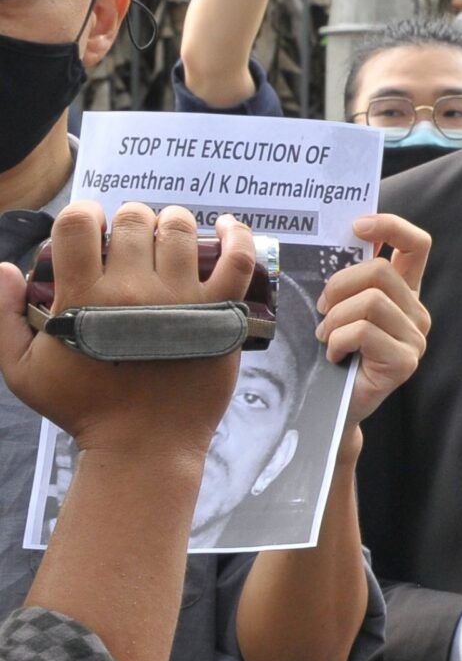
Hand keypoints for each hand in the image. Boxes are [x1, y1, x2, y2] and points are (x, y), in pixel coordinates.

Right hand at [0, 203, 252, 456]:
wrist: (143, 446)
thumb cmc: (82, 408)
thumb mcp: (23, 369)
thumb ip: (4, 316)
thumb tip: (4, 267)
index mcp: (84, 296)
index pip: (79, 223)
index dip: (82, 215)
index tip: (90, 229)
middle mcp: (134, 290)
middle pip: (134, 220)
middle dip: (129, 220)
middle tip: (131, 240)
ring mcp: (182, 299)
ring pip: (181, 230)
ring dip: (173, 222)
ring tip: (168, 234)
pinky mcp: (221, 313)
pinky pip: (239, 259)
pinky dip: (238, 235)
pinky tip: (228, 227)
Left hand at [316, 213, 431, 422]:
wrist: (336, 406)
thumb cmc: (336, 353)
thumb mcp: (343, 308)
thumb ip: (349, 280)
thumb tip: (339, 241)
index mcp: (405, 292)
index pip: (417, 244)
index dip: (391, 226)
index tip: (358, 227)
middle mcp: (417, 312)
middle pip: (381, 271)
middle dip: (339, 286)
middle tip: (322, 309)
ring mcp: (416, 337)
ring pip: (370, 302)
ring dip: (335, 319)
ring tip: (327, 337)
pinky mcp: (406, 361)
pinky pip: (364, 332)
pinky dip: (339, 341)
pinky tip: (336, 356)